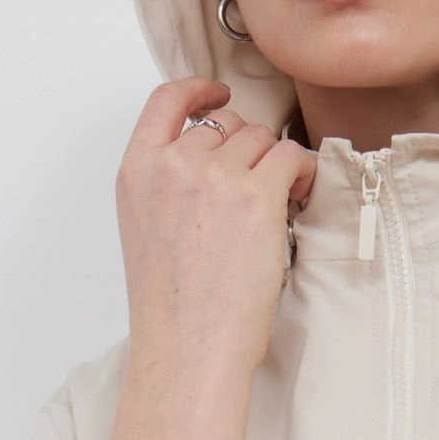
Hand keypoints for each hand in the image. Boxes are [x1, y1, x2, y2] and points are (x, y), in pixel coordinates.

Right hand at [115, 77, 317, 383]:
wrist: (188, 349)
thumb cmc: (173, 309)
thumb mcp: (146, 230)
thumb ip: (166, 184)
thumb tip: (212, 160)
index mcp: (136, 172)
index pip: (164, 100)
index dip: (198, 90)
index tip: (218, 94)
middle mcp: (172, 165)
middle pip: (225, 123)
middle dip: (247, 149)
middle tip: (259, 186)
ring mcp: (214, 177)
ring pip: (261, 138)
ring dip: (277, 163)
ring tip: (281, 199)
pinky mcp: (257, 197)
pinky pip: (292, 155)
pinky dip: (302, 171)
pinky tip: (298, 196)